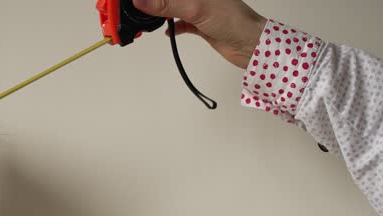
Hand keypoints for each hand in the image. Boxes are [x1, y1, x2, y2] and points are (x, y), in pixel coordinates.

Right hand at [133, 0, 267, 68]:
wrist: (250, 45)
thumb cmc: (232, 20)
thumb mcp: (195, 8)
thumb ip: (166, 3)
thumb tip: (139, 1)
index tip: (133, 2)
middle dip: (152, 3)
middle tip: (135, 10)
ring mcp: (199, 7)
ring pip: (172, 7)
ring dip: (160, 14)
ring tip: (145, 21)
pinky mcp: (200, 23)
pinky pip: (180, 22)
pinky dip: (172, 27)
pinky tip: (167, 32)